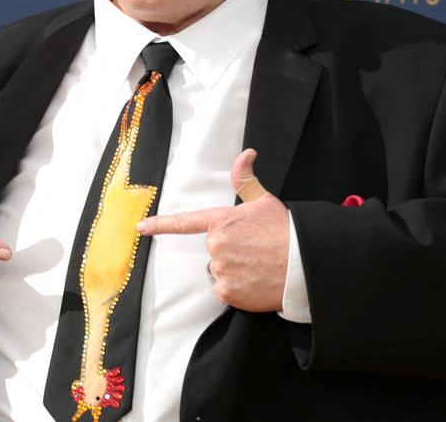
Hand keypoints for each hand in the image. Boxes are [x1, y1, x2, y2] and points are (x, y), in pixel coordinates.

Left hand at [137, 149, 287, 311]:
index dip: (161, 224)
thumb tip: (247, 153)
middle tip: (255, 250)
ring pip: (218, 270)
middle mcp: (217, 245)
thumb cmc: (285, 230)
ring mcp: (221, 269)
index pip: (185, 222)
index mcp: (222, 221)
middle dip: (229, 251)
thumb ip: (246, 179)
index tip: (141, 227)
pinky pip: (224, 289)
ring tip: (258, 266)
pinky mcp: (227, 292)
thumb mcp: (264, 201)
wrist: (304, 262)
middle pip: (213, 250)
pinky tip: (256, 282)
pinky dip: (237, 289)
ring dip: (233, 270)